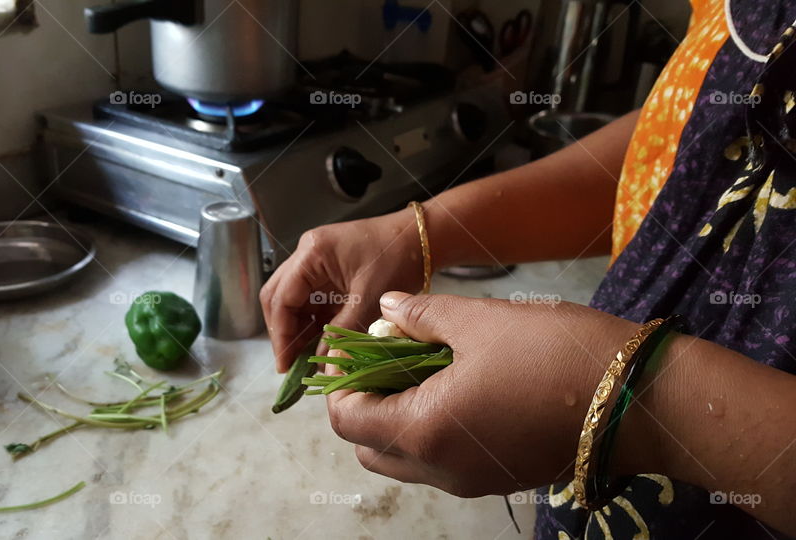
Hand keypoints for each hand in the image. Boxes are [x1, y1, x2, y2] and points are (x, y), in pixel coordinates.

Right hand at [261, 210, 423, 371]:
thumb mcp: (370, 298)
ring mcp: (316, 261)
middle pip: (278, 297)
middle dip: (283, 332)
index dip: (280, 334)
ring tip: (306, 359)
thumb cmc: (399, 257)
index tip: (285, 363)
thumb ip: (343, 330)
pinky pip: (311, 300)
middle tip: (291, 364)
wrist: (420, 237)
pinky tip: (320, 343)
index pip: (281, 298)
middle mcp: (307, 254)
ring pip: (293, 301)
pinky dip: (313, 323)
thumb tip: (321, 360)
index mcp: (312, 253)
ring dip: (298, 329)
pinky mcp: (328, 271)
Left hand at [325, 291, 657, 496]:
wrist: (639, 398)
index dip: (341, 383)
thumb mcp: (478, 321)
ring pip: (406, 459)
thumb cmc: (550, 352)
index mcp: (422, 430)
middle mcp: (439, 468)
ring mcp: (471, 480)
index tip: (354, 350)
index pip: (346, 419)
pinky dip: (432, 431)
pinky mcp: (499, 479)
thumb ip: (420, 316)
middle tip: (386, 359)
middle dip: (364, 404)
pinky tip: (458, 387)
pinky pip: (443, 462)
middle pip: (370, 446)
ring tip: (423, 369)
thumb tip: (385, 309)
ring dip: (398, 419)